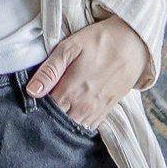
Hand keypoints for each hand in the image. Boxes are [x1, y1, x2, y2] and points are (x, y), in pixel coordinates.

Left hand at [24, 12, 148, 129]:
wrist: (134, 42)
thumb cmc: (100, 41)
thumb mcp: (70, 47)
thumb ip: (50, 70)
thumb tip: (32, 91)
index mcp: (71, 91)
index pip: (46, 110)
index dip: (38, 106)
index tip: (34, 98)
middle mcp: (83, 106)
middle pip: (59, 121)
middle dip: (50, 115)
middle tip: (45, 102)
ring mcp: (97, 110)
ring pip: (74, 126)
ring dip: (65, 120)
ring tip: (60, 106)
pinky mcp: (108, 109)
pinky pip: (90, 126)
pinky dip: (80, 123)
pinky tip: (75, 112)